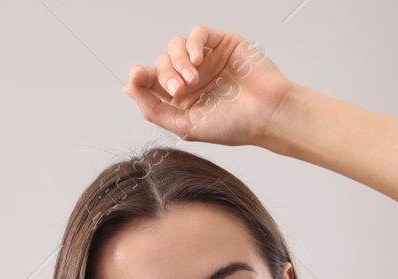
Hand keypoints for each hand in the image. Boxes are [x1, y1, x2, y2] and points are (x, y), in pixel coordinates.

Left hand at [122, 26, 293, 147]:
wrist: (268, 115)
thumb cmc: (235, 126)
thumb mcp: (186, 126)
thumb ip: (154, 110)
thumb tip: (128, 89)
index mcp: (184, 98)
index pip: (153, 81)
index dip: (140, 76)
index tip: (137, 77)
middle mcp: (194, 77)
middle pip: (162, 63)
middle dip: (165, 74)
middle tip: (179, 89)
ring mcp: (208, 60)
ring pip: (176, 46)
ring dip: (178, 61)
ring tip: (193, 79)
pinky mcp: (222, 44)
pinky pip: (198, 34)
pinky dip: (193, 44)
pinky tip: (199, 60)